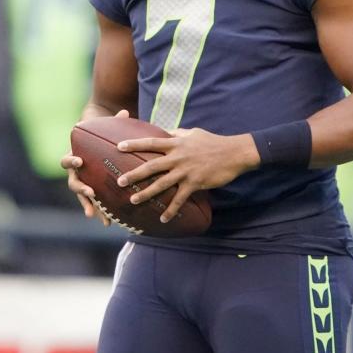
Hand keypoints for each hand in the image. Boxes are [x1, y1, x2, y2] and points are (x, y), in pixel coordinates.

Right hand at [60, 109, 130, 225]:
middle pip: (73, 183)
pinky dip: (100, 212)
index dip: (71, 162)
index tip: (79, 162)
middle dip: (81, 189)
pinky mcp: (92, 189)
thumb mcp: (105, 126)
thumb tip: (124, 112)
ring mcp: (83, 182)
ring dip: (88, 206)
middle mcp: (76, 172)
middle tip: (91, 193)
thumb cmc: (100, 132)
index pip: (67, 161)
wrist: (97, 141)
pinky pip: (94, 203)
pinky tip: (108, 222)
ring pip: (82, 197)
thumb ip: (113, 121)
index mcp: (75, 156)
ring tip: (95, 215)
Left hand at [115, 128, 260, 221]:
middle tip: (119, 181)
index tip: (119, 147)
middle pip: (151, 166)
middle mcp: (178, 158)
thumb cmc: (213, 141)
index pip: (151, 143)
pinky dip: (171, 210)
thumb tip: (165, 133)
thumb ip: (177, 134)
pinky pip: (180, 199)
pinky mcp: (195, 183)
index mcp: (176, 144)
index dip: (134, 144)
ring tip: (133, 200)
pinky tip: (163, 219)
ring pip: (162, 184)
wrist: (233, 153)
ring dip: (146, 193)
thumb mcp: (193, 133)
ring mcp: (186, 172)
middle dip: (134, 174)